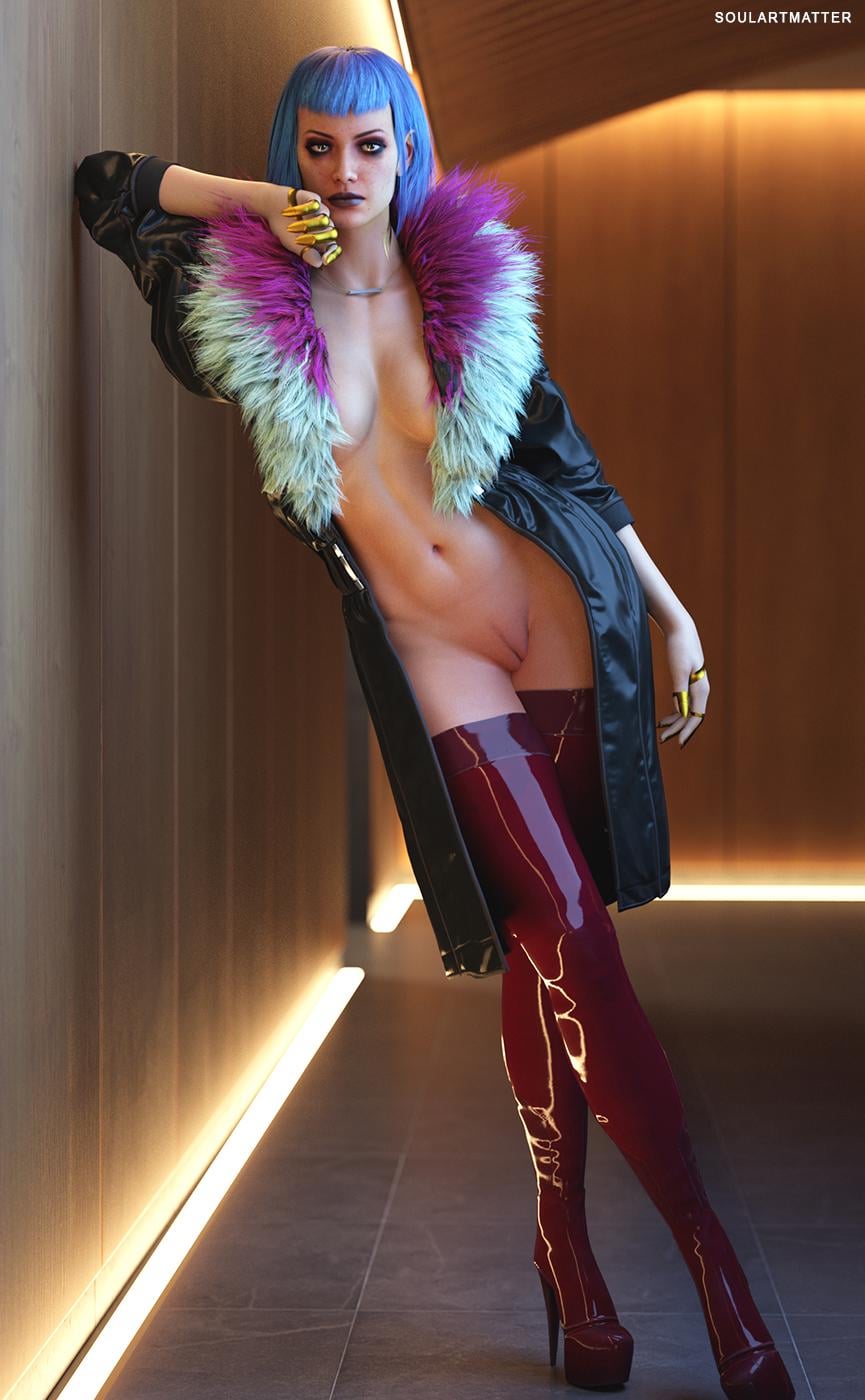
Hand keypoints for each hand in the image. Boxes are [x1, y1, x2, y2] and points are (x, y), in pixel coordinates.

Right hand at [265, 184, 341, 267]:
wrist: (271, 206)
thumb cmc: (283, 228)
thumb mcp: (292, 243)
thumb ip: (306, 253)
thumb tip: (319, 264)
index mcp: (320, 238)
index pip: (332, 247)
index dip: (331, 254)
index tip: (326, 260)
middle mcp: (323, 225)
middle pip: (331, 234)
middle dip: (317, 238)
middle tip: (300, 238)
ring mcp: (320, 211)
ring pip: (324, 220)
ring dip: (309, 225)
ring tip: (292, 226)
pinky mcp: (314, 198)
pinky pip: (316, 205)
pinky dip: (305, 210)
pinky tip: (293, 211)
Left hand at [656, 617, 709, 749]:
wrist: (680, 629)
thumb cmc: (679, 647)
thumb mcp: (678, 670)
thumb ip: (680, 691)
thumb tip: (682, 712)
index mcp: (701, 689)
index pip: (696, 717)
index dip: (687, 731)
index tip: (678, 743)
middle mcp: (701, 690)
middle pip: (692, 717)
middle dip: (678, 729)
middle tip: (662, 739)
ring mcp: (696, 686)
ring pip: (688, 712)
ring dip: (675, 723)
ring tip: (660, 730)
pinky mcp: (689, 682)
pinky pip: (684, 703)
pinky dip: (675, 712)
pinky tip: (664, 718)